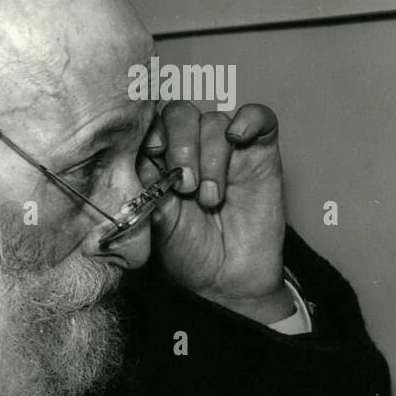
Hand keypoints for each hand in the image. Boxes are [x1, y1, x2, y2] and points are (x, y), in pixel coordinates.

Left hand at [138, 101, 291, 323]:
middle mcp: (191, 146)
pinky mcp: (260, 151)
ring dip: (211, 157)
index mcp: (159, 159)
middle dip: (181, 145)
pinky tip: (238, 138)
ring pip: (215, 121)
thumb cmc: (189, 252)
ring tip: (210, 198)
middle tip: (186, 186)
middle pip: (181, 114)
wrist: (229, 281)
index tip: (153, 153)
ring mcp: (226, 148)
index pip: (151, 123)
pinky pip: (258, 117)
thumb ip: (147, 188)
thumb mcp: (157, 223)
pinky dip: (248, 120)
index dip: (150, 131)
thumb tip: (135, 160)